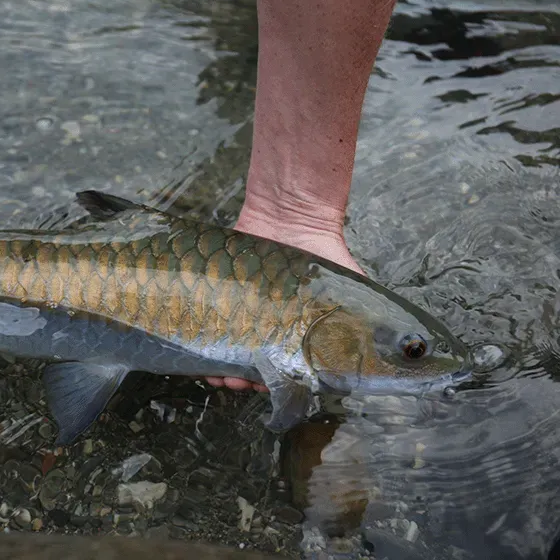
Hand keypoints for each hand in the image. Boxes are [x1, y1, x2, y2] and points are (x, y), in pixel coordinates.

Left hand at [204, 188, 363, 392]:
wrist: (291, 215)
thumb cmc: (324, 254)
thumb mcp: (350, 290)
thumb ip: (366, 321)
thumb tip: (409, 349)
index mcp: (296, 335)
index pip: (283, 370)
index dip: (275, 384)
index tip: (266, 388)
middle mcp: (267, 328)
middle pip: (250, 364)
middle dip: (242, 378)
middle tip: (236, 381)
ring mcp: (241, 313)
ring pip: (225, 350)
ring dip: (218, 366)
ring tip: (215, 374)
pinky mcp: (220, 297)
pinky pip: (206, 323)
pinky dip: (199, 339)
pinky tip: (194, 349)